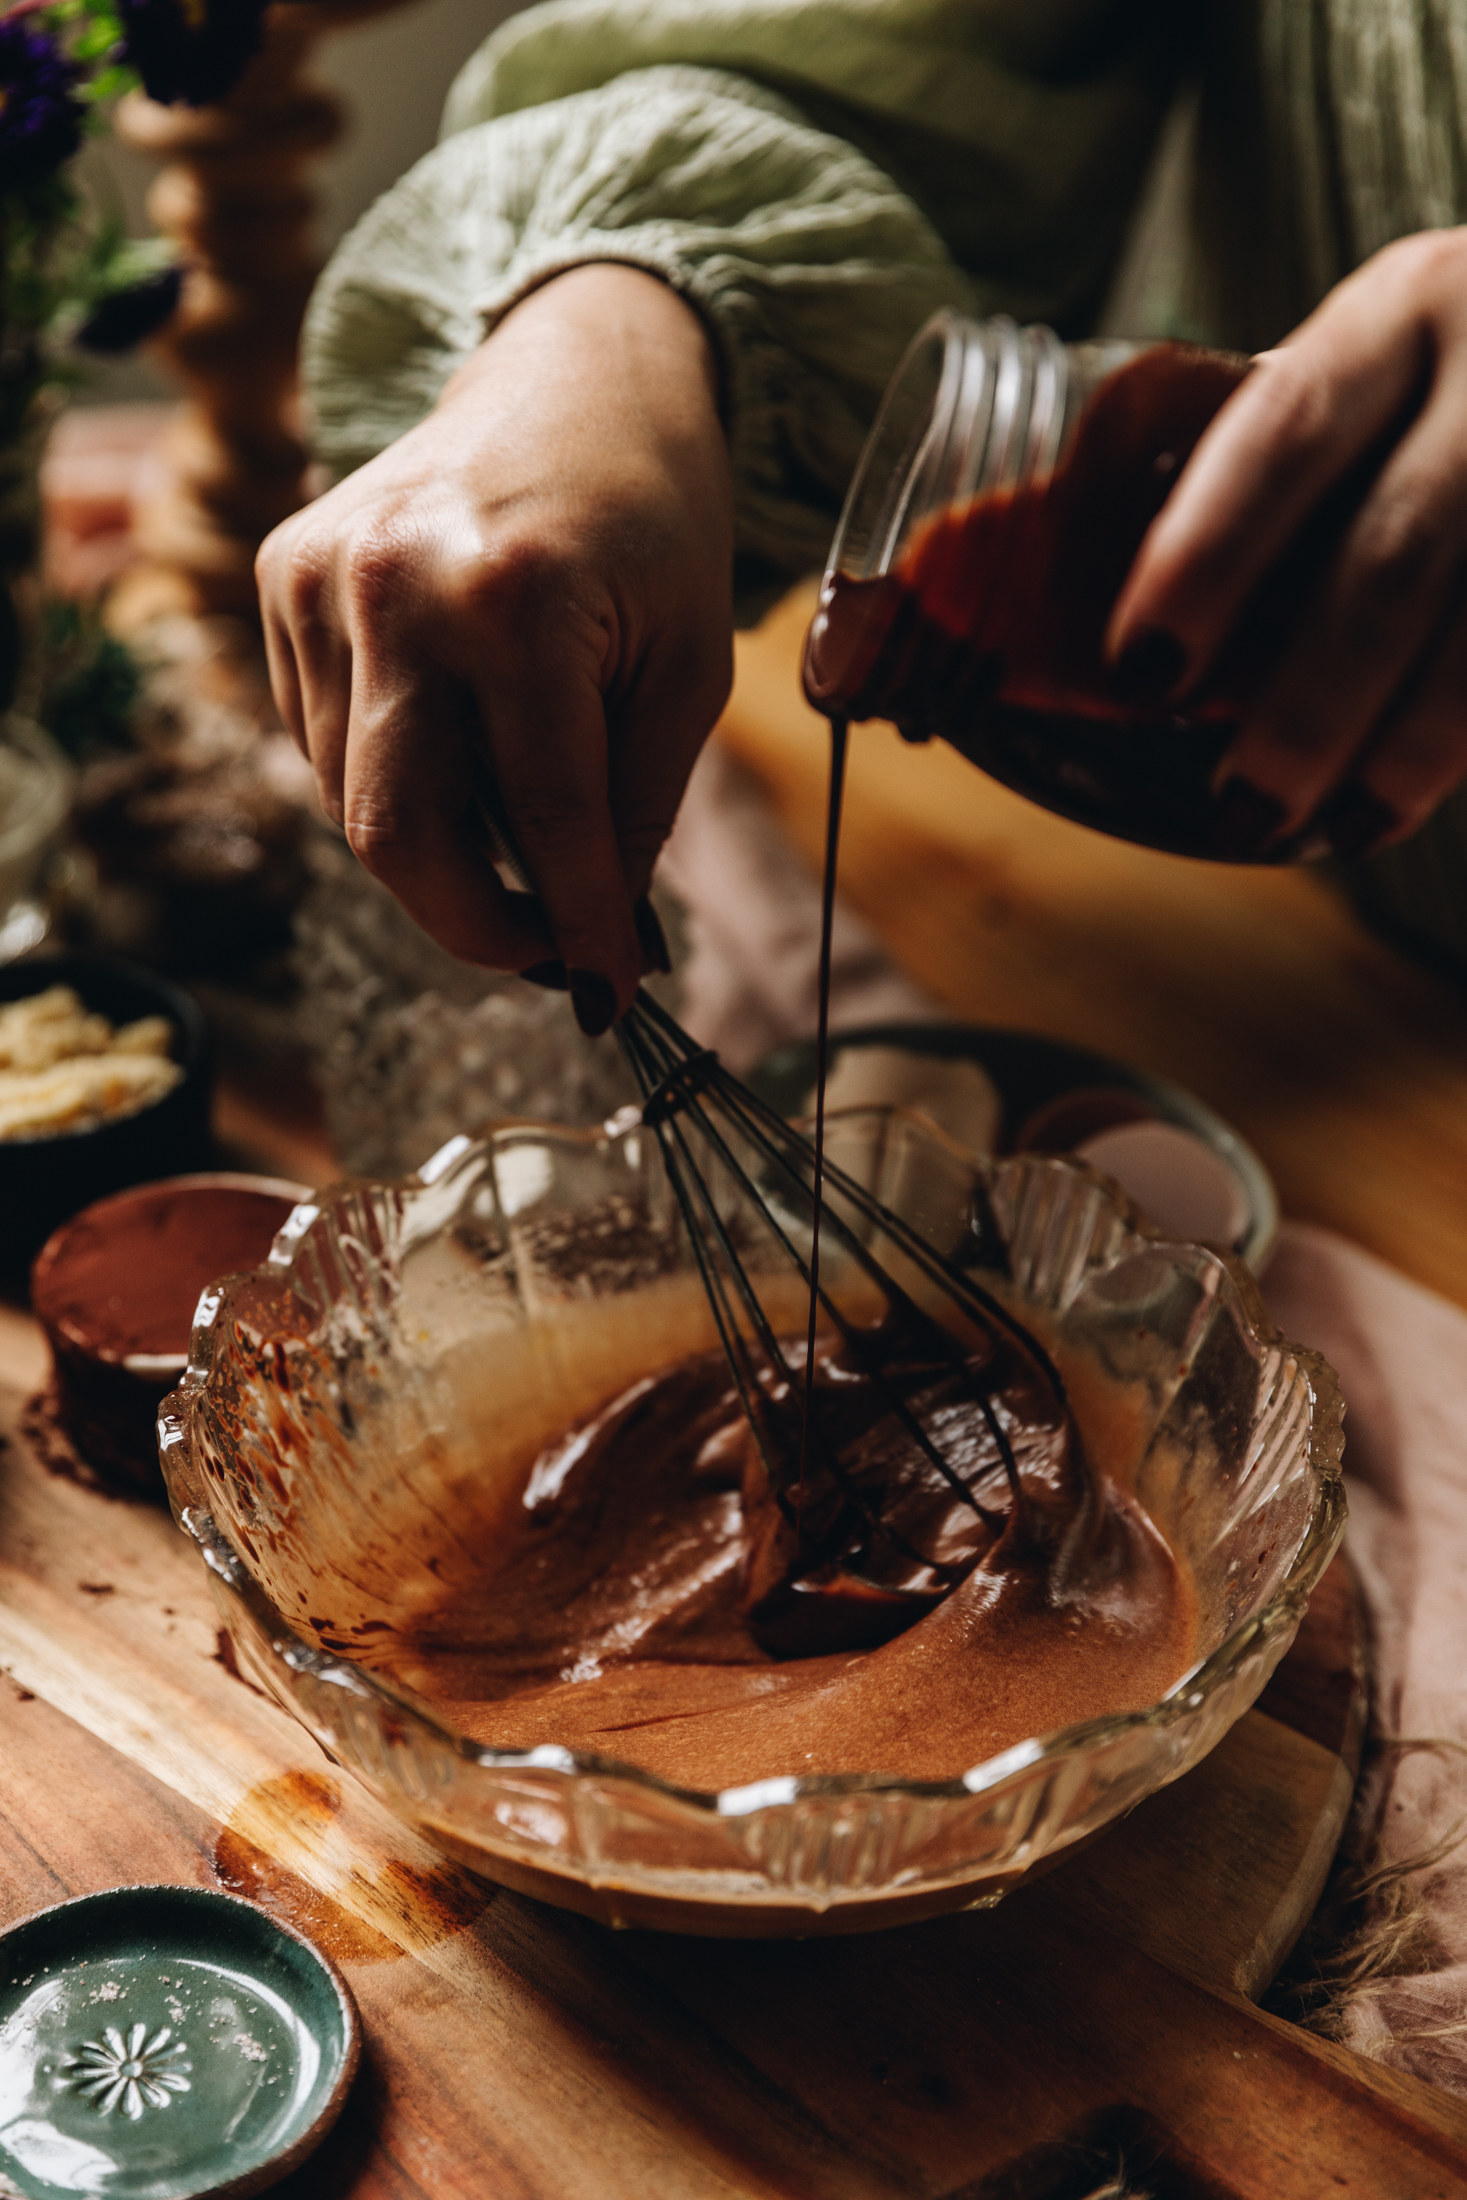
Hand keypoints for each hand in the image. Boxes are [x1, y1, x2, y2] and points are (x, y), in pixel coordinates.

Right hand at [257, 263, 733, 1030]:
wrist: (574, 372)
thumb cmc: (654, 519)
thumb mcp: (688, 665)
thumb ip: (638, 804)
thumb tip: (600, 941)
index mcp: (516, 596)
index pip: (543, 815)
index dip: (575, 925)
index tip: (609, 996)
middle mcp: (394, 585)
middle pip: (399, 835)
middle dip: (477, 925)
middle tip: (548, 954)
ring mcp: (316, 576)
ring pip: (351, 803)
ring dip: (441, 857)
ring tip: (525, 847)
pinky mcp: (279, 574)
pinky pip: (321, 742)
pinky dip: (392, 785)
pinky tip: (460, 755)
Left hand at [1106, 228, 1466, 854]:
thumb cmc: (1447, 384)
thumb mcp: (1370, 376)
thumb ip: (1267, 475)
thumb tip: (1058, 628)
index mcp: (1396, 311)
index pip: (1284, 427)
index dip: (1206, 555)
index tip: (1137, 671)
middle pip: (1394, 551)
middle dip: (1309, 697)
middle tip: (1238, 805)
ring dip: (1406, 743)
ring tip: (1332, 829)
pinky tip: (1406, 802)